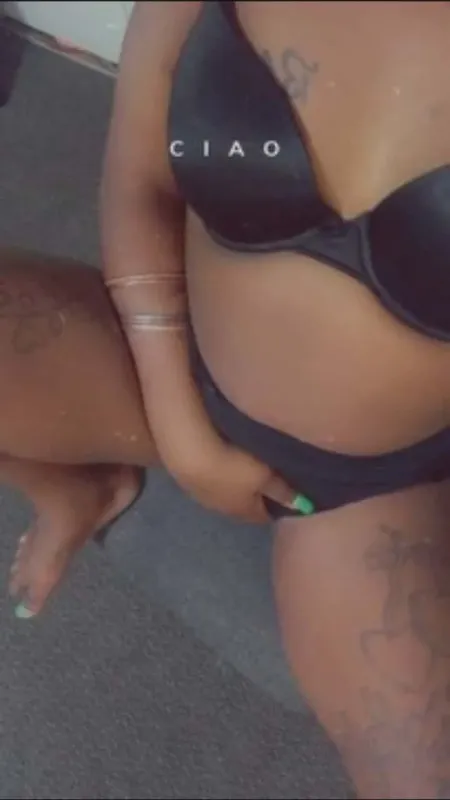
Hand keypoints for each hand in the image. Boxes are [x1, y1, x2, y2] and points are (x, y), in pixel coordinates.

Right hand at [172, 441, 297, 523]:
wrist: (190, 455)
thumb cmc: (235, 467)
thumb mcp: (265, 477)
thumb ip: (283, 491)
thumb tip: (303, 507)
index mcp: (246, 512)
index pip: (266, 516)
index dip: (276, 506)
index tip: (284, 492)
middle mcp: (226, 511)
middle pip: (245, 507)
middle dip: (256, 496)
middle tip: (266, 477)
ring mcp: (205, 499)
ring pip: (227, 496)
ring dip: (235, 486)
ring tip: (242, 467)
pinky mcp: (190, 484)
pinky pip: (212, 484)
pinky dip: (220, 477)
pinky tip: (221, 463)